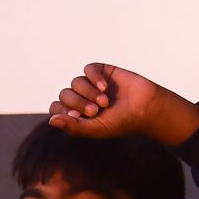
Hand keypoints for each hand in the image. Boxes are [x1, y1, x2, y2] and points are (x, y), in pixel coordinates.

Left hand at [48, 63, 198, 145]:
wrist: (146, 108)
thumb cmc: (122, 122)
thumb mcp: (96, 129)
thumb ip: (74, 127)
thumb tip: (52, 121)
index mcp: (77, 114)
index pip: (56, 108)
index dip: (63, 111)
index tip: (78, 117)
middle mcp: (82, 98)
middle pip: (65, 94)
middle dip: (78, 103)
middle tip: (96, 110)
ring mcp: (91, 84)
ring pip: (75, 82)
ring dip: (89, 92)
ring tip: (105, 101)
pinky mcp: (102, 71)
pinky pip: (88, 69)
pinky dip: (94, 77)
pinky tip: (105, 86)